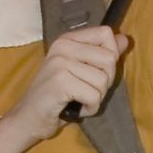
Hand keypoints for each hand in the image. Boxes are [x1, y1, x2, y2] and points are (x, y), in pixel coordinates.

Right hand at [0, 26, 128, 152]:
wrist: (27, 118)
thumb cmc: (55, 97)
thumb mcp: (80, 71)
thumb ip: (102, 54)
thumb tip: (125, 40)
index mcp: (68, 39)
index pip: (106, 33)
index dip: (111, 55)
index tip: (95, 71)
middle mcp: (63, 46)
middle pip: (109, 58)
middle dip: (104, 82)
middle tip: (85, 91)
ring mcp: (60, 62)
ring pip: (103, 80)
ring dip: (96, 97)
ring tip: (77, 100)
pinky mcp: (60, 81)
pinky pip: (94, 96)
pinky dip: (89, 108)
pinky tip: (74, 108)